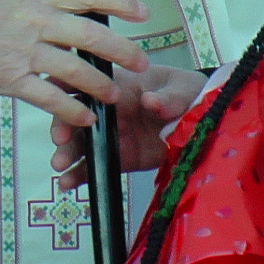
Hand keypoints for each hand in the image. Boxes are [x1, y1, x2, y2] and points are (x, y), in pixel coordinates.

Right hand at [0, 0, 150, 127]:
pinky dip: (72, 109)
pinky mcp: (8, 79)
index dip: (119, 3)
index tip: (141, 13)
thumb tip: (75, 14)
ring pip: (75, 69)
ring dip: (100, 85)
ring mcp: (22, 50)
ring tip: (113, 96)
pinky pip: (49, 98)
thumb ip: (42, 4)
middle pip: (91, 34)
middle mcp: (34, 19)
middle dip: (121, 50)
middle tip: (141, 62)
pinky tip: (86, 118)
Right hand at [50, 63, 208, 186]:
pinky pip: (94, 167)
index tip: (61, 100)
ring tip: (60, 165)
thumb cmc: (186, 92)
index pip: (85, 81)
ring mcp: (110, 135)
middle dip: (63, 126)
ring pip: (79, 143)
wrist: (203, 120)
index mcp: (118, 84)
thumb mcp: (181, 89)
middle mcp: (106, 109)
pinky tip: (67, 183)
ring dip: (66, 153)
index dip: (67, 88)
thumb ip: (168, 97)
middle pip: (75, 114)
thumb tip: (151, 101)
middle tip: (60, 140)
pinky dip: (79, 175)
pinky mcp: (118, 158)